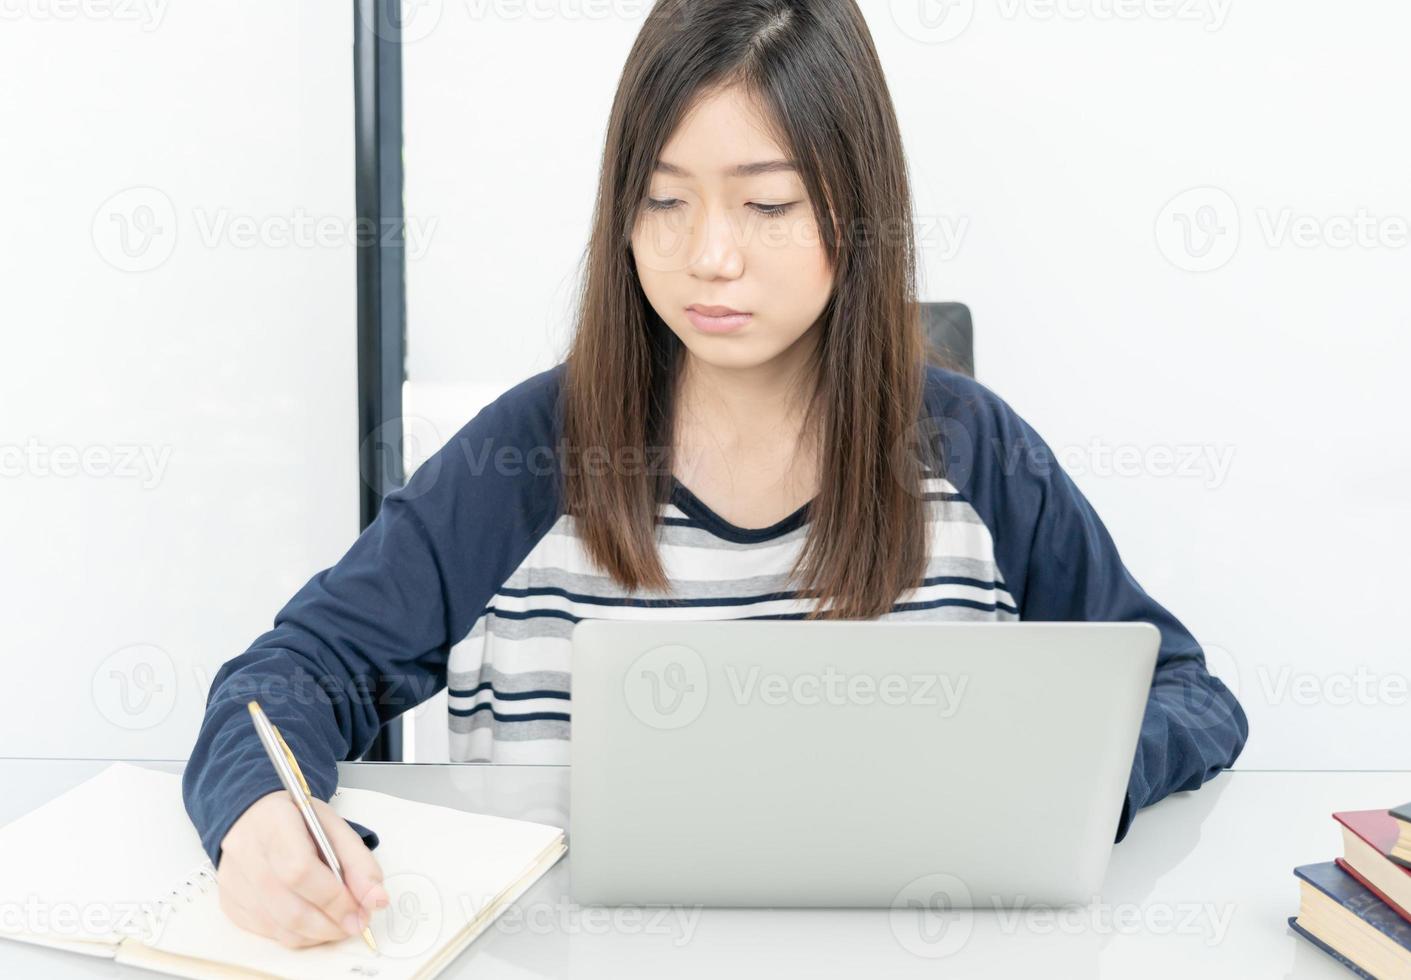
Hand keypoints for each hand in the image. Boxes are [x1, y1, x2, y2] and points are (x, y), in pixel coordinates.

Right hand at [216, 791, 388, 947]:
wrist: (253, 816)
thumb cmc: (296, 821)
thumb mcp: (334, 827)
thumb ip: (359, 863)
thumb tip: (377, 900)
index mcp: (275, 823)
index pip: (300, 871)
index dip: (333, 898)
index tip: (359, 911)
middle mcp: (246, 853)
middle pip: (289, 907)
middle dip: (330, 924)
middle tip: (355, 924)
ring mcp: (233, 881)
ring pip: (279, 927)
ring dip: (317, 934)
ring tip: (338, 923)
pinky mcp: (229, 901)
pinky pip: (267, 932)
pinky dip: (296, 934)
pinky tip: (312, 921)